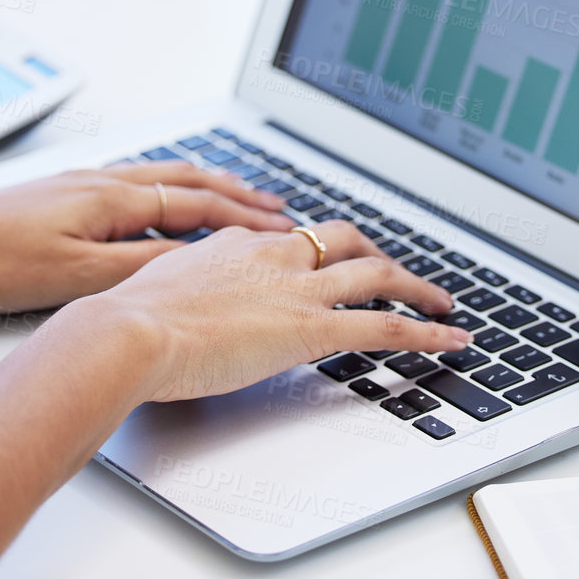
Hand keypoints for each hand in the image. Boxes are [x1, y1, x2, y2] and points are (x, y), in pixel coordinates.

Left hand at [0, 163, 293, 314]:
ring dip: (203, 185)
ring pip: (159, 177)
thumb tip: (192, 263)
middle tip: (275, 204)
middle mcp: (100, 180)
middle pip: (186, 179)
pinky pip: (132, 185)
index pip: (196, 203)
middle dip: (236, 191)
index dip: (244, 215)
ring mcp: (79, 183)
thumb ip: (139, 267)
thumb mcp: (76, 276)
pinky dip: (166, 190)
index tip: (281, 225)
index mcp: (111, 197)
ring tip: (231, 193)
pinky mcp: (59, 195)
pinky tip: (160, 202)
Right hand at [85, 219, 471, 401]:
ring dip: (417, 286)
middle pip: (342, 238)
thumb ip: (179, 295)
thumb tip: (174, 310)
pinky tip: (452, 340)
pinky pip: (386, 327)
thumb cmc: (126, 323)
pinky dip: (428, 332)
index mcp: (235, 245)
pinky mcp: (311, 328)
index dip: (314, 249)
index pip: (288, 238)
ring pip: (377, 273)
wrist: (127, 332)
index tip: (326, 257)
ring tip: (442, 301)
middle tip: (396, 270)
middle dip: (376, 252)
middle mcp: (273, 256)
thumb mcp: (155, 294)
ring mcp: (297, 290)